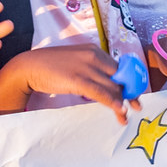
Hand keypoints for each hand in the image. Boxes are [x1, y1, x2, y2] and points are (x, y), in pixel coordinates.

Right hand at [0, 45, 138, 123]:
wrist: (29, 66)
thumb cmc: (51, 66)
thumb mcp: (76, 62)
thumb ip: (91, 70)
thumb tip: (105, 86)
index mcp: (94, 50)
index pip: (119, 67)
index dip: (129, 81)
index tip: (135, 93)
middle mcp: (94, 55)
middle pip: (119, 77)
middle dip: (129, 93)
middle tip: (136, 106)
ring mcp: (86, 67)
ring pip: (112, 87)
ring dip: (122, 103)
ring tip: (125, 116)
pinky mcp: (78, 79)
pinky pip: (101, 93)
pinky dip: (113, 102)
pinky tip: (120, 110)